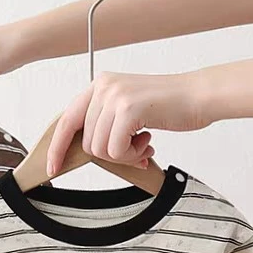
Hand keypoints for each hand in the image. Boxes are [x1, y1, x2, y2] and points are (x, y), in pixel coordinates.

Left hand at [47, 71, 209, 176]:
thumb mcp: (128, 110)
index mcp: (100, 85)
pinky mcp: (128, 109)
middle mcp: (103, 86)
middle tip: (135, 149)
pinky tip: (148, 141)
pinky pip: (116, 151)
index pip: (66, 120)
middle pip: (87, 142)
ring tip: (143, 142)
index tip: (52, 168)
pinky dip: (132, 155)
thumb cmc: (169, 106)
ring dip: (124, 155)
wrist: (200, 96)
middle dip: (111, 154)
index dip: (57, 147)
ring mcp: (114, 96)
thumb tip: (87, 151)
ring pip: (100, 149)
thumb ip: (105, 124)